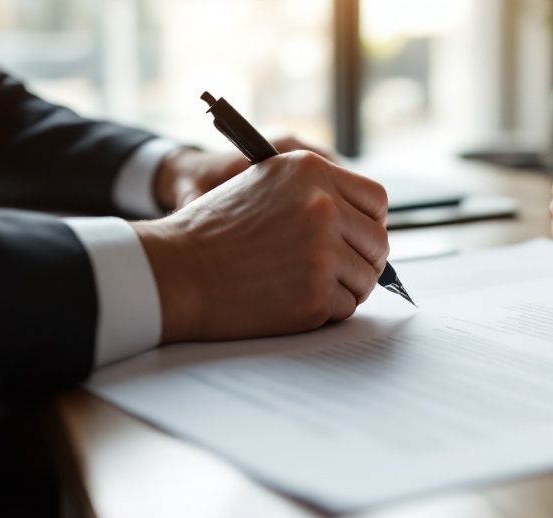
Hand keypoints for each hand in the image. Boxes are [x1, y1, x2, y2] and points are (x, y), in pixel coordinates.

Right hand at [132, 151, 388, 342]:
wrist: (174, 270)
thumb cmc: (213, 231)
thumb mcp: (265, 183)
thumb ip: (315, 191)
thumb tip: (364, 218)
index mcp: (311, 169)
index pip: (376, 200)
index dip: (370, 224)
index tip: (358, 238)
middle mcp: (322, 206)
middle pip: (378, 242)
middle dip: (362, 261)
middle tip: (337, 272)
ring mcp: (321, 252)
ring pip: (366, 278)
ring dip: (344, 288)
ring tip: (305, 285)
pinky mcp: (314, 294)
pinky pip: (346, 309)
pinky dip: (324, 312)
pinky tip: (291, 301)